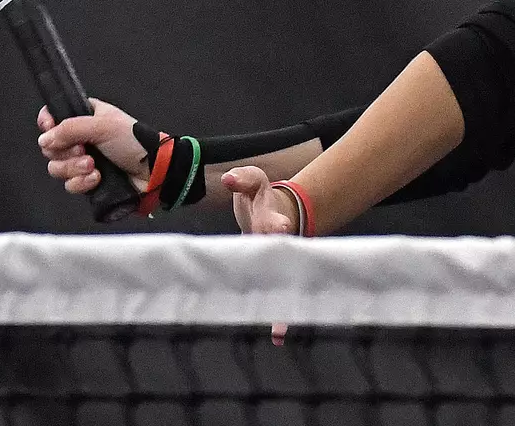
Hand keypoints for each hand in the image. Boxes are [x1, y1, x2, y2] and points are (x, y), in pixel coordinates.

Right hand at [37, 98, 146, 193]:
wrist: (154, 172)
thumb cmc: (133, 141)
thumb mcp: (103, 126)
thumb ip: (70, 129)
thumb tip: (44, 139)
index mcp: (85, 116)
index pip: (53, 116)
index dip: (47, 124)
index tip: (49, 129)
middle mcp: (81, 138)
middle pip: (51, 147)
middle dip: (65, 152)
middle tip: (83, 150)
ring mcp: (83, 161)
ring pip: (57, 168)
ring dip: (74, 168)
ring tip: (94, 166)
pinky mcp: (87, 182)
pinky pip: (70, 185)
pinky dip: (82, 183)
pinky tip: (97, 179)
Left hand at [221, 166, 299, 345]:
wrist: (272, 210)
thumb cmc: (259, 197)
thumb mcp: (252, 181)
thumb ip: (242, 179)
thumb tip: (228, 179)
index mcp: (271, 220)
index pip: (274, 222)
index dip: (277, 226)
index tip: (281, 230)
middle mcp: (278, 246)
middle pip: (282, 259)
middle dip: (284, 270)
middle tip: (285, 285)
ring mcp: (274, 264)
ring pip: (280, 285)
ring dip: (282, 306)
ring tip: (280, 330)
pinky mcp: (267, 275)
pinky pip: (273, 297)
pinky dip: (277, 317)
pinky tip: (279, 336)